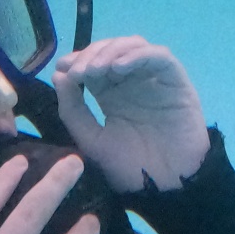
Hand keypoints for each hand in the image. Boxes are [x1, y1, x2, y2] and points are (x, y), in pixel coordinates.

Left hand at [54, 36, 210, 192]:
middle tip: (78, 71)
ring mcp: (154, 78)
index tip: (62, 68)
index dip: (77, 60)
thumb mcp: (92, 140)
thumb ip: (73, 110)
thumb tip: (59, 75)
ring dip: (112, 51)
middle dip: (91, 55)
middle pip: (111, 50)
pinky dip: (138, 55)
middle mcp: (132, 81)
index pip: (93, 64)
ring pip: (133, 45)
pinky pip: (159, 57)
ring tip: (96, 69)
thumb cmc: (130, 168)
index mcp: (111, 94)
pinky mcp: (175, 80)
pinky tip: (119, 67)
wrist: (166, 187)